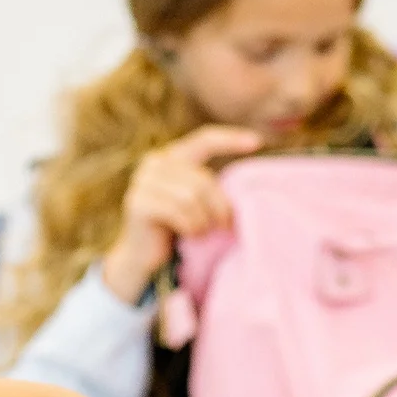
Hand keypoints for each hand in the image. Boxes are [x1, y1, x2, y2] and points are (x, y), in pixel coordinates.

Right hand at [100, 124, 263, 303]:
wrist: (144, 257)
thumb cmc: (176, 228)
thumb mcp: (194, 200)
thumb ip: (207, 184)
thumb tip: (245, 182)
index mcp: (170, 156)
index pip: (204, 140)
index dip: (231, 139)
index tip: (258, 143)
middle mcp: (153, 162)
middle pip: (202, 179)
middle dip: (219, 206)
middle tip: (226, 226)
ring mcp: (143, 182)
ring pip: (191, 196)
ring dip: (204, 220)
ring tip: (203, 232)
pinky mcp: (138, 203)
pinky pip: (177, 211)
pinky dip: (190, 226)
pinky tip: (191, 235)